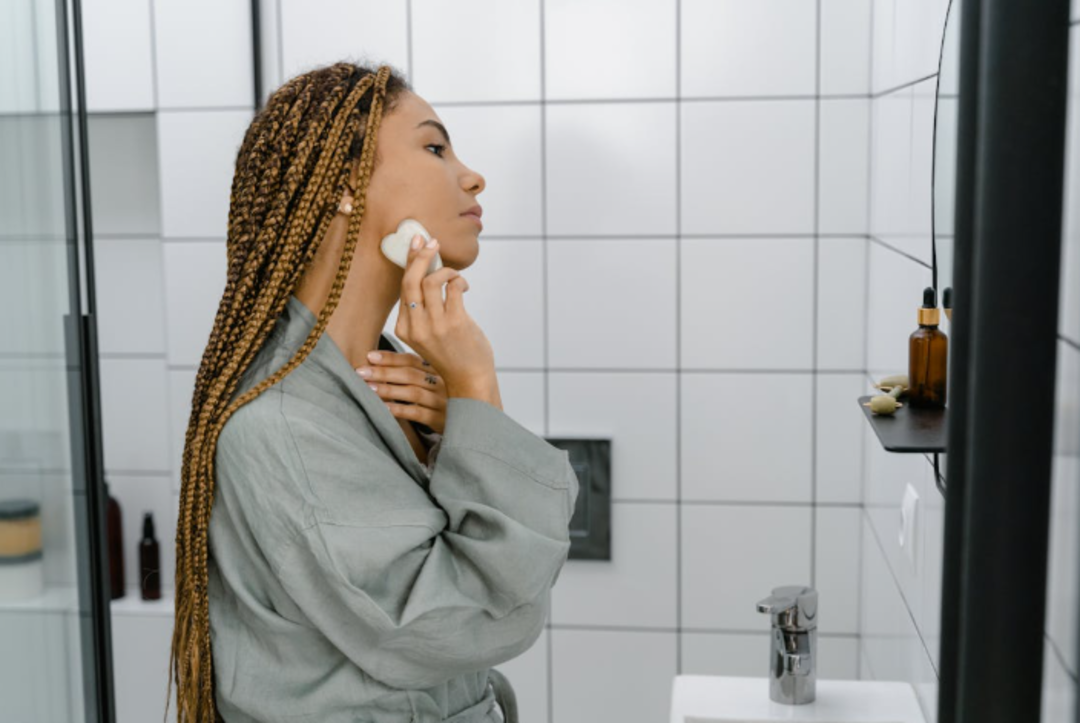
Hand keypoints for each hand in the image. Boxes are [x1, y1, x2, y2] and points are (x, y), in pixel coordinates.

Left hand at [357, 350, 448, 434]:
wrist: (466, 423)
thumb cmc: (440, 401)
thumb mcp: (432, 383)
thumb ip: (413, 373)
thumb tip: (377, 363)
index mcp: (438, 370)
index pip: (412, 360)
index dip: (390, 358)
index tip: (370, 356)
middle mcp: (441, 383)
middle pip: (410, 374)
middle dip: (383, 372)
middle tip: (361, 371)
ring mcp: (442, 401)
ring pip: (413, 392)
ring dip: (388, 389)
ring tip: (368, 388)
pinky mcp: (441, 419)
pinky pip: (417, 413)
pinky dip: (399, 409)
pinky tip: (384, 408)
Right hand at [393, 234, 498, 401]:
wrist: (469, 379)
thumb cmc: (451, 353)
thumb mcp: (426, 334)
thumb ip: (422, 310)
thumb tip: (426, 270)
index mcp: (404, 328)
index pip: (403, 288)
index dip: (410, 263)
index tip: (417, 245)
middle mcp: (415, 326)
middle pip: (410, 281)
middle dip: (419, 255)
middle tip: (431, 241)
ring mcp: (434, 325)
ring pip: (431, 281)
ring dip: (446, 270)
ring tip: (454, 275)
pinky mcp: (455, 322)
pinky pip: (453, 287)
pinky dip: (459, 280)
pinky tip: (463, 286)